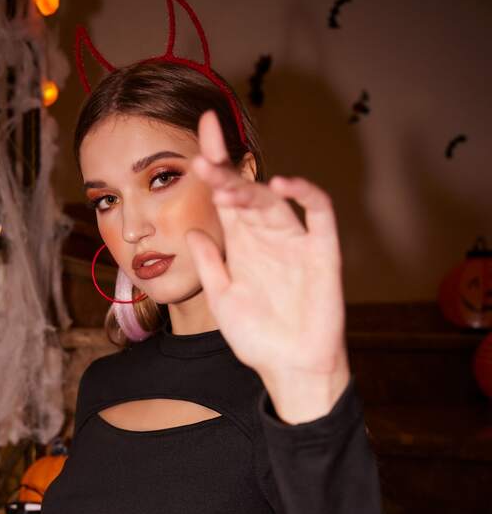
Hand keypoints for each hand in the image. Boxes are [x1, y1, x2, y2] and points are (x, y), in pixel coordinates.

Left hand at [185, 109, 348, 389]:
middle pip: (247, 190)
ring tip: (223, 184)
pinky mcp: (322, 251)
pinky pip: (318, 212)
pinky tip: (283, 185)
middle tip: (204, 153)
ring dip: (249, 188)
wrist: (290, 367)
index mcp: (242, 244)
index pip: (225, 198)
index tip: (195, 146)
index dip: (215, 170)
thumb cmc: (258, 337)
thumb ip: (210, 264)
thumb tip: (192, 231)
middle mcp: (267, 236)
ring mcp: (295, 241)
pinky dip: (305, 193)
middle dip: (226, 171)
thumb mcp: (223, 299)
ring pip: (274, 200)